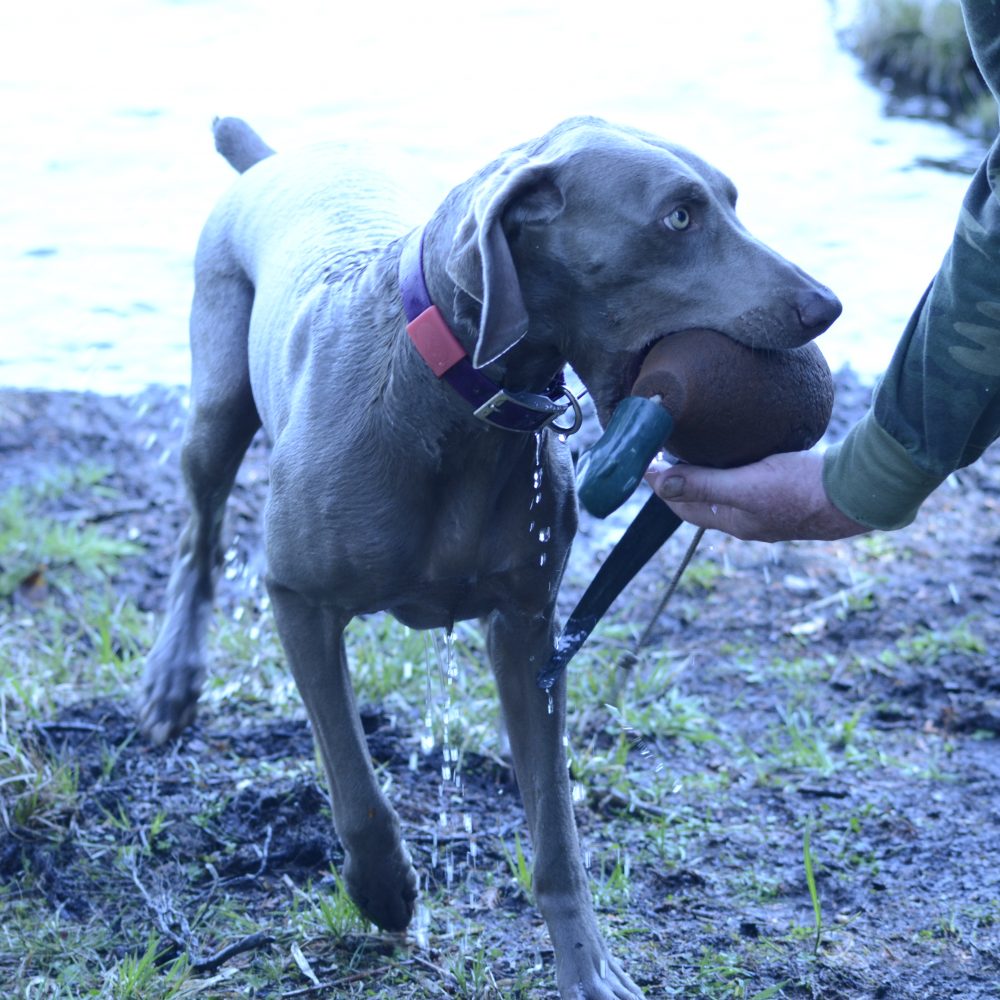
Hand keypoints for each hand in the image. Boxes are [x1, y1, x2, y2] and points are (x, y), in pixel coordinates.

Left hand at [646, 450, 866, 541]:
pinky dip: (737, 466)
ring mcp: (770, 507)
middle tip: (665, 448)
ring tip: (696, 444)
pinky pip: (751, 479)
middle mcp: (748, 518)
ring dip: (709, 471)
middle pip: (703, 499)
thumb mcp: (746, 485)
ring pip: (728, 489)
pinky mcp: (789, 491)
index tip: (645, 462)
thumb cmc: (802, 492)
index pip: (683, 506)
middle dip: (682, 478)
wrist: (859, 494)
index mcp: (734, 522)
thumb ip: (703, 484)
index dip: (663, 486)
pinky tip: (740, 448)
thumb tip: (659, 484)